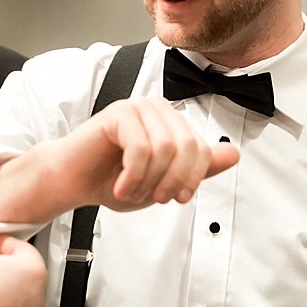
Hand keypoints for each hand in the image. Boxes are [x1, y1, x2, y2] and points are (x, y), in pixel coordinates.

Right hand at [0, 97, 239, 221]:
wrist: (72, 181)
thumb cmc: (111, 179)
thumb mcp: (163, 180)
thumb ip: (197, 167)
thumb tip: (233, 154)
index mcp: (172, 123)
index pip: (203, 149)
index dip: (192, 179)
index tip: (175, 198)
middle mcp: (157, 110)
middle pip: (188, 147)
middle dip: (172, 181)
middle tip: (154, 198)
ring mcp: (138, 108)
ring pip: (165, 148)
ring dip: (149, 180)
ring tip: (132, 191)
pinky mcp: (118, 113)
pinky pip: (140, 148)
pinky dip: (133, 175)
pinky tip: (122, 186)